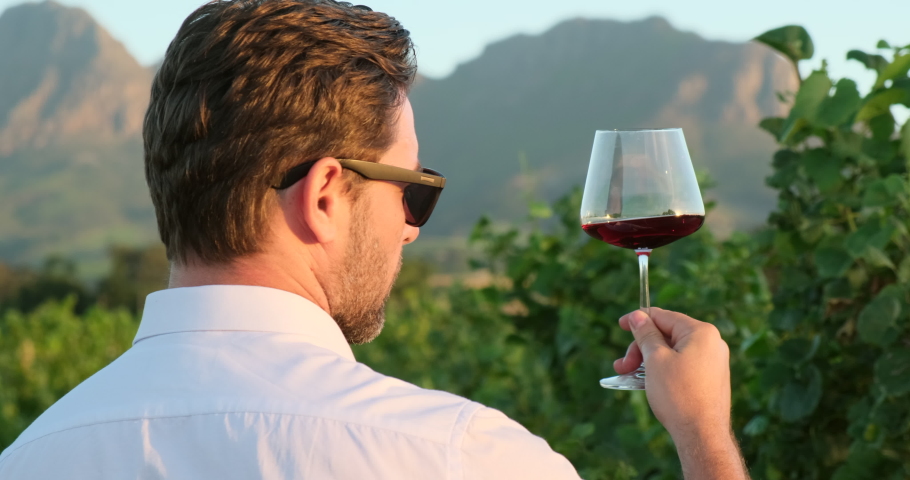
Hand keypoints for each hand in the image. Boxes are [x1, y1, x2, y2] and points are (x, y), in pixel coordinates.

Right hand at [614, 308, 748, 478]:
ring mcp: (713, 362)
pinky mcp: (711, 379)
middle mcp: (712, 343)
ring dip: (648, 361)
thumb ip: (646, 334)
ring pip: (673, 352)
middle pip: (667, 335)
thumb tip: (638, 316)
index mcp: (701, 332)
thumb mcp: (654, 359)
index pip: (664, 316)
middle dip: (641, 348)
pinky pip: (682, 366)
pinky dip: (662, 370)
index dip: (639, 319)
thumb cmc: (678, 395)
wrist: (702, 435)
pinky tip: (646, 382)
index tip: (621, 324)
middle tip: (622, 365)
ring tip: (628, 376)